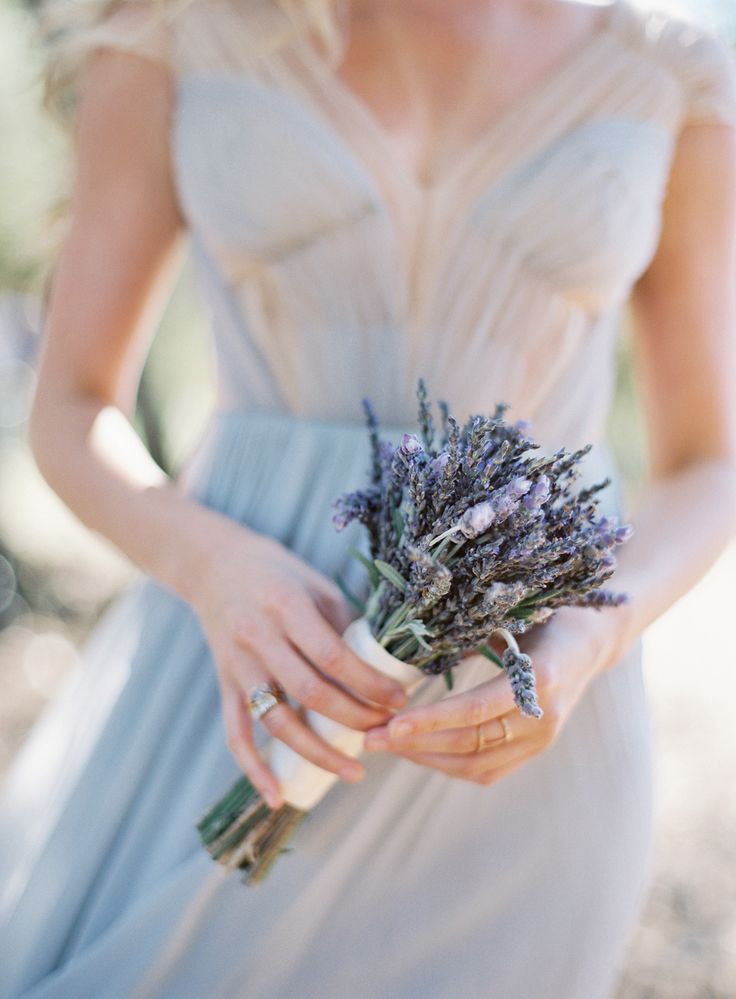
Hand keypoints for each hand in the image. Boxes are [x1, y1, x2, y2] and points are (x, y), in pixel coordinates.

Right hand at [190, 517, 408, 807]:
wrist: (212, 565)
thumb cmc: (276, 572)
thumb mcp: (316, 585)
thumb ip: (343, 626)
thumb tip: (383, 668)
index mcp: (287, 606)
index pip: (334, 657)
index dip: (370, 684)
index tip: (399, 700)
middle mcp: (259, 637)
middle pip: (311, 693)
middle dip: (355, 719)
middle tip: (386, 731)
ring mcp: (238, 665)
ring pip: (277, 721)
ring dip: (317, 753)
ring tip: (354, 771)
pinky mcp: (224, 684)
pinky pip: (236, 733)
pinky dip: (254, 769)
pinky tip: (278, 796)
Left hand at [362, 606, 627, 785]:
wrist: (592, 640)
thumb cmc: (545, 616)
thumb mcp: (511, 615)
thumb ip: (470, 634)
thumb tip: (410, 644)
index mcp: (540, 678)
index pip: (477, 711)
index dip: (432, 721)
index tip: (391, 723)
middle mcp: (544, 717)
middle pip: (471, 744)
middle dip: (415, 744)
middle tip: (369, 737)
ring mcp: (543, 739)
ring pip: (476, 765)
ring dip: (425, 758)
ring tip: (385, 743)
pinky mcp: (535, 750)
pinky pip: (488, 770)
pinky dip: (448, 764)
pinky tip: (417, 749)